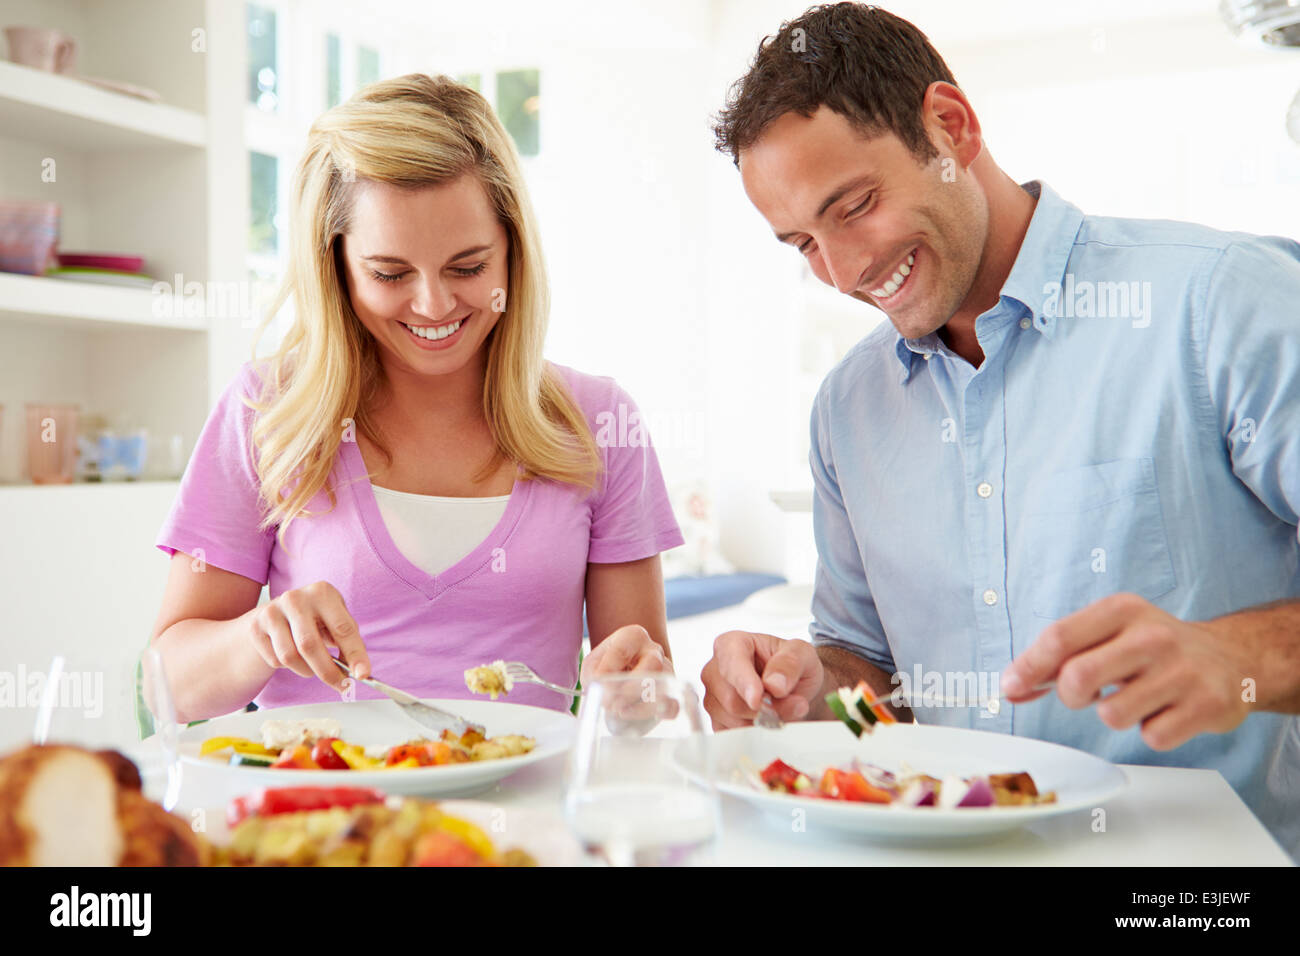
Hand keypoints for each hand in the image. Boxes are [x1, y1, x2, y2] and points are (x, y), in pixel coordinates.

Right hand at [247, 580, 369, 690]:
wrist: (274, 614)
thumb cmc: (314, 620)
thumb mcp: (333, 621)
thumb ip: (347, 643)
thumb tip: (359, 671)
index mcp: (322, 592)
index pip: (342, 628)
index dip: (355, 654)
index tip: (363, 674)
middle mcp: (295, 598)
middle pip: (311, 645)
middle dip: (328, 671)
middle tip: (341, 686)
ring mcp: (272, 611)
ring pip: (290, 656)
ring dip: (306, 670)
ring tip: (312, 666)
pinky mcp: (256, 627)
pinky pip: (275, 660)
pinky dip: (288, 667)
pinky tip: (291, 654)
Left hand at [582, 625, 673, 727]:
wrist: (621, 672)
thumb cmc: (606, 666)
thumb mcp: (593, 664)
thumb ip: (594, 675)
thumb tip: (604, 692)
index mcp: (633, 636)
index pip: (622, 651)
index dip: (608, 670)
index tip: (596, 685)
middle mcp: (654, 651)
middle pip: (652, 665)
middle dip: (629, 688)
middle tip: (610, 703)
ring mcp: (666, 671)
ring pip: (662, 686)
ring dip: (639, 704)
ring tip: (619, 712)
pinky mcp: (671, 694)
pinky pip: (672, 706)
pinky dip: (656, 714)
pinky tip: (637, 717)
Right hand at [700, 631, 823, 729]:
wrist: (794, 688)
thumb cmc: (793, 665)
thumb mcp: (802, 654)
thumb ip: (790, 664)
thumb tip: (775, 685)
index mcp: (731, 644)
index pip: (731, 663)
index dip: (744, 683)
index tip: (757, 700)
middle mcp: (714, 670)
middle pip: (732, 699)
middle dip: (765, 708)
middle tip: (794, 704)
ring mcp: (713, 697)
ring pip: (733, 720)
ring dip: (764, 722)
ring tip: (782, 709)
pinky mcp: (717, 721)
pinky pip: (733, 735)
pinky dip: (756, 733)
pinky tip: (767, 720)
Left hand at [1001, 592, 1252, 750]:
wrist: (1231, 659)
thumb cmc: (1153, 648)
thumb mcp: (1107, 634)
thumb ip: (1057, 657)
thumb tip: (1011, 686)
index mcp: (1121, 610)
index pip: (1058, 638)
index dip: (1027, 668)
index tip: (1012, 687)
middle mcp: (1153, 636)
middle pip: (1078, 678)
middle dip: (1070, 696)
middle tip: (1086, 694)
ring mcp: (1182, 671)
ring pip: (1112, 715)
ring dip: (1115, 715)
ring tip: (1136, 698)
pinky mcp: (1206, 705)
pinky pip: (1153, 736)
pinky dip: (1152, 731)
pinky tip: (1166, 710)